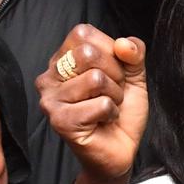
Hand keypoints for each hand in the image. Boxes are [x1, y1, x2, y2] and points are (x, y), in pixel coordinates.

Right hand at [38, 24, 148, 182]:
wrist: (120, 150)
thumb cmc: (120, 112)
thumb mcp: (133, 75)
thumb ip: (133, 53)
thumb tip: (124, 43)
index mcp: (62, 58)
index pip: (83, 33)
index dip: (109, 51)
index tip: (112, 74)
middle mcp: (50, 76)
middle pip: (88, 54)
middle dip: (114, 75)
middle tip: (110, 94)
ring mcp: (51, 98)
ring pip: (96, 79)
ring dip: (114, 97)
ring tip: (105, 108)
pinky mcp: (60, 120)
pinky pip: (100, 104)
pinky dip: (111, 113)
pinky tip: (102, 121)